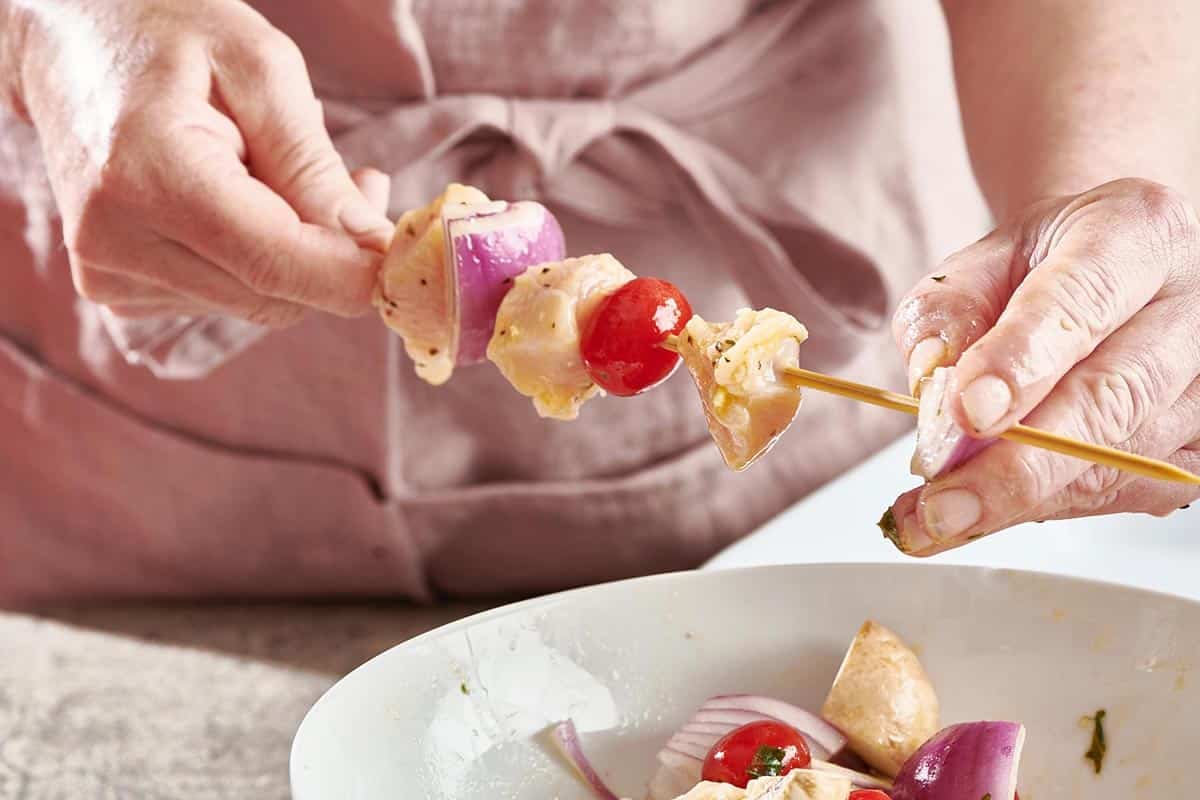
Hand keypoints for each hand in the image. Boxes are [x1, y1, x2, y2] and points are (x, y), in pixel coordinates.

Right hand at [7, 0, 392, 325]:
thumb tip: (368, 245)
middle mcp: (114, 242)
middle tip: (366, 182)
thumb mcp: (259, 69)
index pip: (275, 265)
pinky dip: (260, 261)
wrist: (73, 40)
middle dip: (336, 256)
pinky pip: (226, 296)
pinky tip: (251, 201)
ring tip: (290, 171)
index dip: (354, 274)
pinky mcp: (116, 289)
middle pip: (273, 296)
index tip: (406, 255)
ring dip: (301, 255)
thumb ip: (312, 164)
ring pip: (257, 303)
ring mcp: (108, 273)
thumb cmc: (169, 34)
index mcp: (145, 177)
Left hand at [887, 178, 1199, 554]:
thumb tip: (930, 378)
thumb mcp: (982, 262)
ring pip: (1121, 459)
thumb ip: (946, 312)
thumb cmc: (1049, 267)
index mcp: (1136, 235)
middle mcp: (1193, 308)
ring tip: (941, 513)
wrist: (1112, 272)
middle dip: (1018, 464)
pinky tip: (998, 505)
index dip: (1020, 363)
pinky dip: (1054, 506)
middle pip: (1113, 398)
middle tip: (942, 505)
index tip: (966, 413)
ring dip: (1023, 498)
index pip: (1079, 302)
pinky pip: (1132, 492)